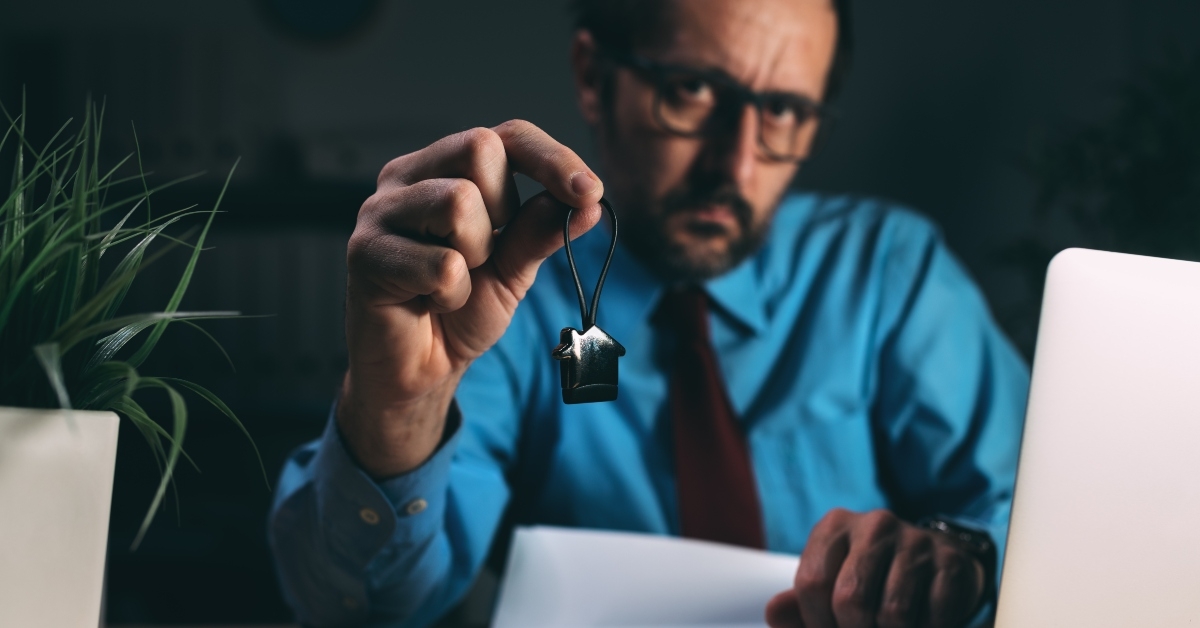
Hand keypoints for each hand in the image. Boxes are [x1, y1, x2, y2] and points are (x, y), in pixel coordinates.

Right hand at [338, 120, 604, 477]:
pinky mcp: (363, 251)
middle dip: (502, 210)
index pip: (507, 135)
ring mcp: (380, 210)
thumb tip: (590, 202)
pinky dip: (451, 294)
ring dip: (474, 256)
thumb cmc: (459, 310)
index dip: (553, 158)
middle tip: (483, 254)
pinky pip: (441, 264)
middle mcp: (408, 176)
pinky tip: (430, 302)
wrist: (418, 369)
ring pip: (457, 201)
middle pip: (480, 148)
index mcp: (445, 168)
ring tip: (452, 281)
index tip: (590, 191)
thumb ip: (543, 232)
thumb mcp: (515, 270)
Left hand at [765, 508, 985, 627]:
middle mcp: (874, 524)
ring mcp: (916, 540)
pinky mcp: (951, 562)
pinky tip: (920, 621)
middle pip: (850, 601)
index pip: (812, 584)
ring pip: (893, 615)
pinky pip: (933, 618)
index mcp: (834, 526)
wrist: (929, 568)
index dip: (816, 623)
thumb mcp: (828, 589)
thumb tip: (774, 613)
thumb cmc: (865, 583)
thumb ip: (797, 607)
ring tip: (888, 626)